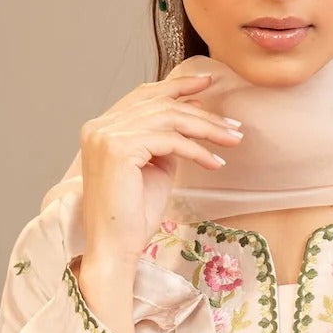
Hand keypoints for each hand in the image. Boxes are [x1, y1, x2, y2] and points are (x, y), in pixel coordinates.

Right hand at [79, 69, 242, 268]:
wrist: (114, 248)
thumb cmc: (133, 216)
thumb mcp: (155, 168)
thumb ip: (166, 140)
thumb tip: (193, 115)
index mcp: (102, 128)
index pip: (143, 96)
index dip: (177, 86)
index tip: (208, 83)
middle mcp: (99, 126)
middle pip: (161, 105)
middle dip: (202, 113)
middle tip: (233, 125)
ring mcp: (106, 135)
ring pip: (169, 119)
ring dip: (206, 129)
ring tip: (232, 141)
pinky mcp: (119, 148)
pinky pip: (170, 140)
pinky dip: (197, 150)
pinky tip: (215, 162)